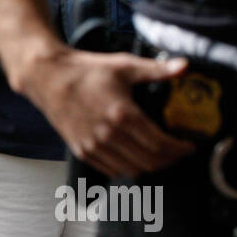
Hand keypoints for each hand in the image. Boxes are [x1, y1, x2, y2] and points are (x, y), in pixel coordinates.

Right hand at [10, 48, 195, 178]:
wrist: (48, 78)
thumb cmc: (85, 70)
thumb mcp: (124, 65)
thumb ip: (157, 70)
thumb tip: (185, 66)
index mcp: (123, 114)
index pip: (161, 145)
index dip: (180, 150)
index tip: (189, 147)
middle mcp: (109, 135)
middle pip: (150, 161)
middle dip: (170, 160)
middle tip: (178, 152)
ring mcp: (93, 146)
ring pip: (132, 170)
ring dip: (150, 167)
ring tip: (159, 156)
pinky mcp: (82, 151)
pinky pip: (112, 170)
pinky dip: (128, 168)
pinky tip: (135, 158)